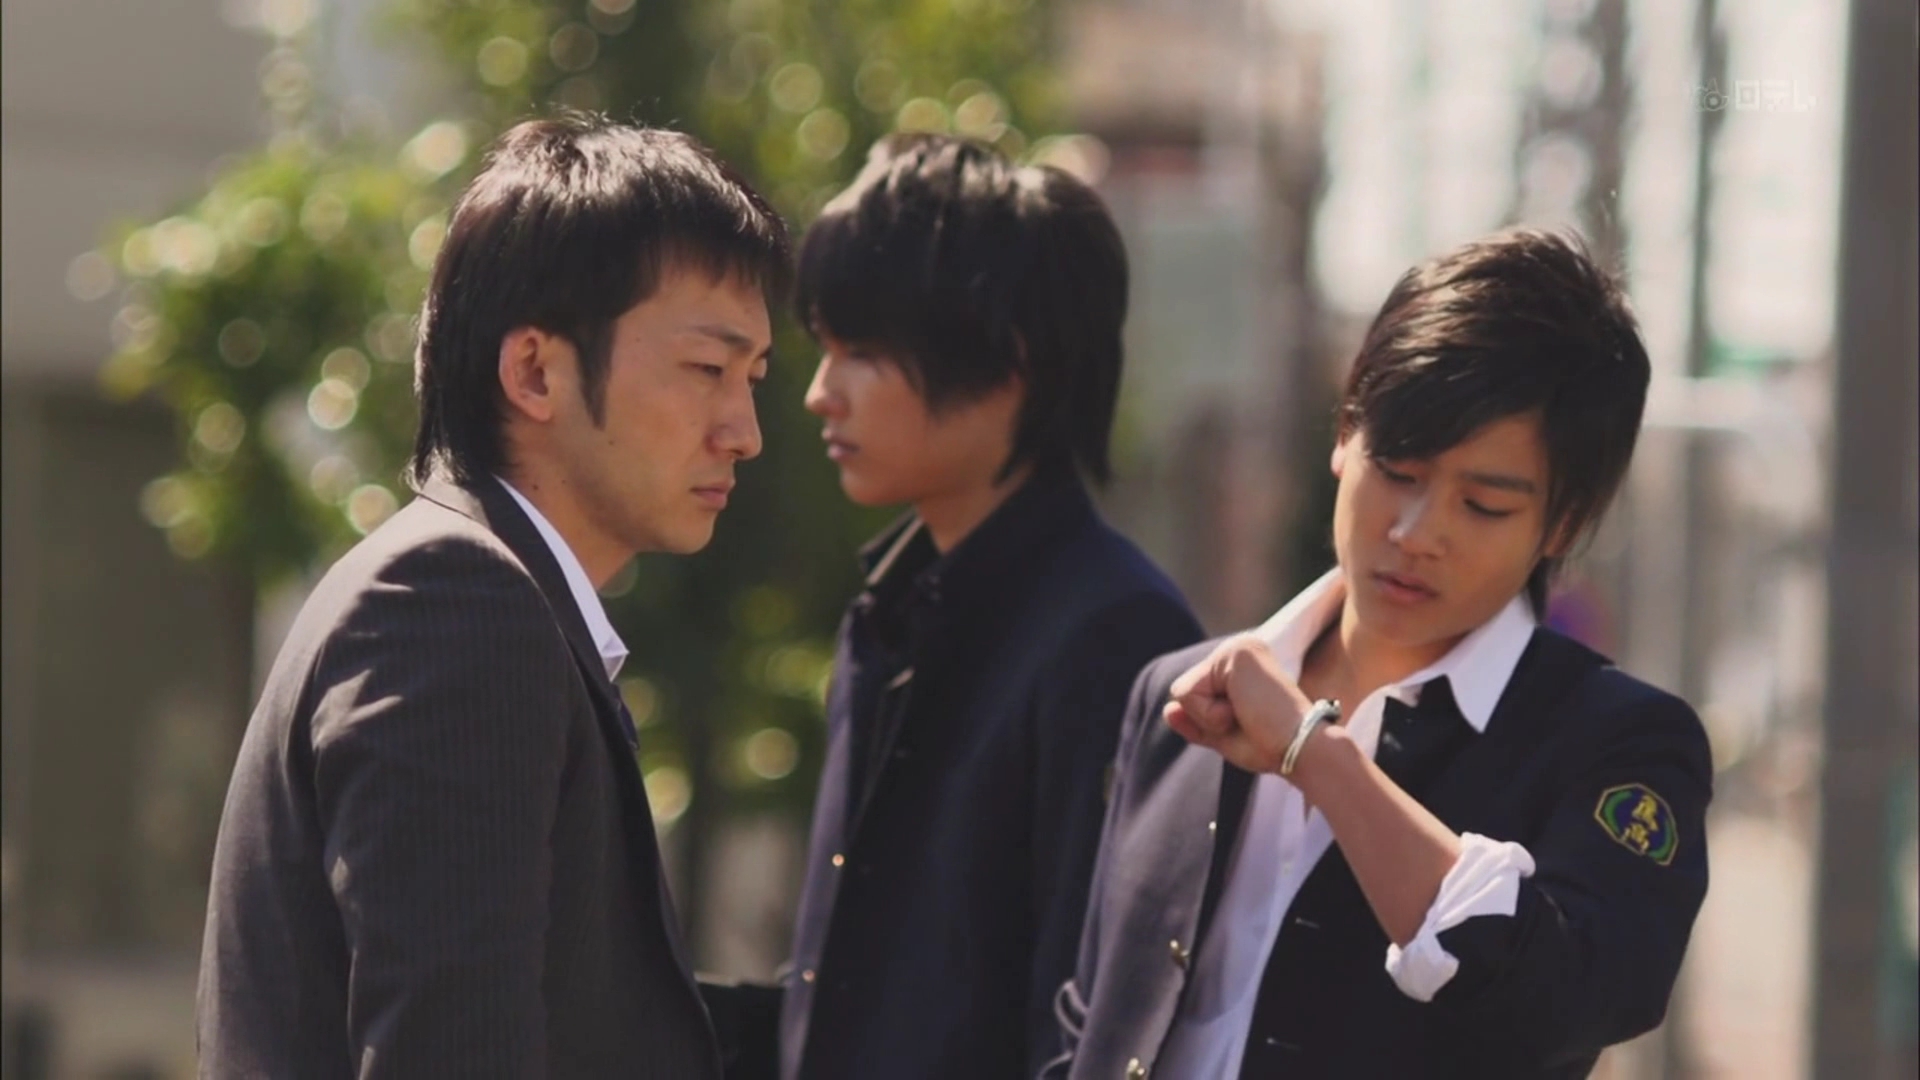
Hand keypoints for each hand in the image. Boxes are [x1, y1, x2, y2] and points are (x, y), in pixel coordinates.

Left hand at [1164, 635, 1316, 774]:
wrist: (1301, 749)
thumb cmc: (1271, 745)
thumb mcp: (1223, 736)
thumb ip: (1195, 722)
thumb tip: (1167, 709)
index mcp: (1239, 668)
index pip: (1194, 697)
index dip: (1209, 723)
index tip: (1249, 725)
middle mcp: (1238, 650)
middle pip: (1184, 693)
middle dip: (1207, 719)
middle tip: (1248, 721)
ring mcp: (1236, 648)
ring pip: (1182, 692)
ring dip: (1208, 717)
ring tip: (1247, 714)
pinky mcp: (1233, 654)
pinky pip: (1188, 693)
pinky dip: (1209, 714)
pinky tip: (1244, 709)